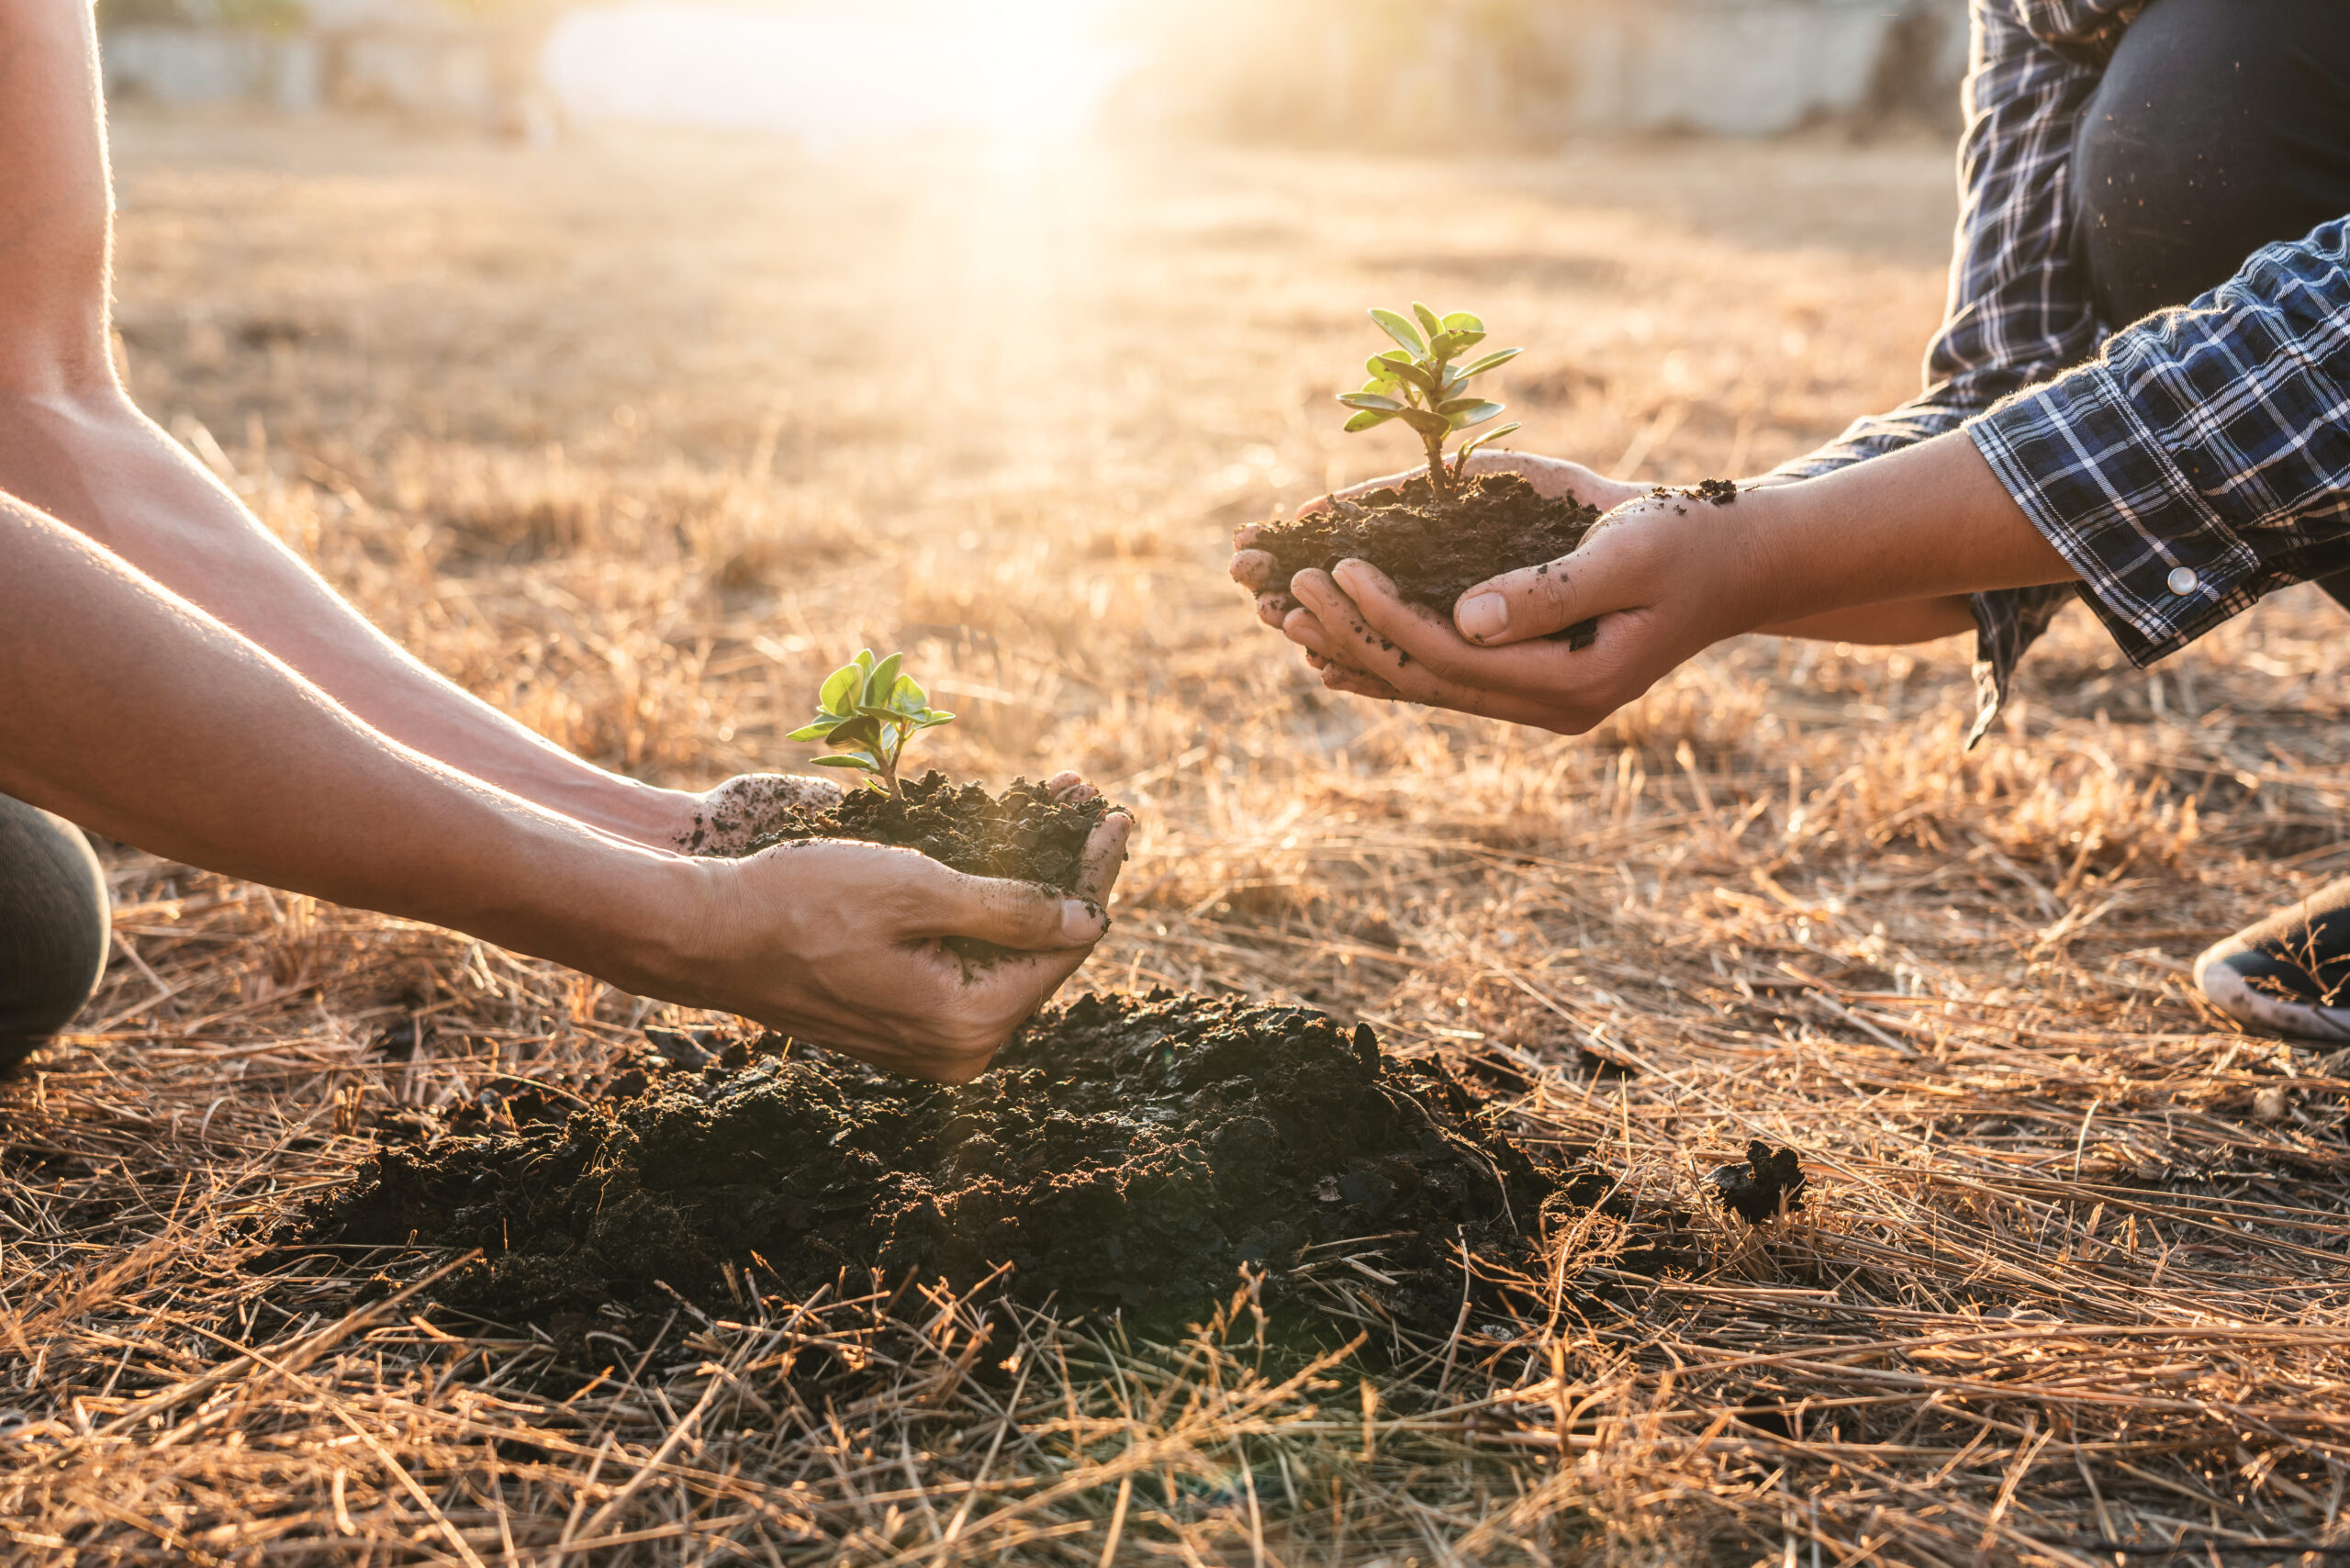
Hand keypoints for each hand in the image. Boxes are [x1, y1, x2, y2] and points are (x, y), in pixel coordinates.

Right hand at [652, 776, 1131, 1081]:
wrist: (708, 936)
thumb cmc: (803, 902)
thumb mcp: (917, 888)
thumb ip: (1009, 908)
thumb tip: (1087, 919)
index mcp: (968, 1023)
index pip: (1063, 944)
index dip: (1093, 876)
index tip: (1117, 818)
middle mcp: (957, 1051)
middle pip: (1040, 957)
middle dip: (1066, 883)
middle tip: (1094, 816)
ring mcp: (928, 1046)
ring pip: (1004, 962)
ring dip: (1027, 897)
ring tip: (1059, 829)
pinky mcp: (902, 1027)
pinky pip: (965, 970)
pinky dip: (983, 920)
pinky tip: (998, 872)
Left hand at [1270, 436, 2070, 733]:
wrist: (1738, 567)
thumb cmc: (1690, 544)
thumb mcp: (1628, 553)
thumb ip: (1550, 591)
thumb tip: (1463, 618)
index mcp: (1567, 685)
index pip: (1447, 658)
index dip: (1382, 616)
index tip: (1333, 567)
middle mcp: (1544, 706)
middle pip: (1420, 680)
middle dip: (1347, 634)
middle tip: (1282, 589)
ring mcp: (1536, 700)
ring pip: (1421, 687)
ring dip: (1350, 653)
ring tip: (1282, 619)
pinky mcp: (1530, 679)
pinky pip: (1440, 680)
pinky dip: (1383, 665)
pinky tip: (1331, 659)